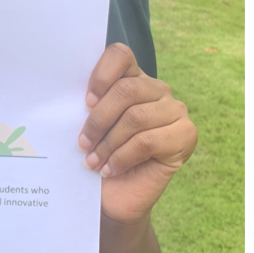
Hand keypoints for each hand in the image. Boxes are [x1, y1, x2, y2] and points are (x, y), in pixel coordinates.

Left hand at [82, 43, 194, 225]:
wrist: (115, 197)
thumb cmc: (100, 157)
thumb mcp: (90, 127)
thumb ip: (89, 105)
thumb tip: (68, 92)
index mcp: (133, 79)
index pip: (120, 55)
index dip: (101, 75)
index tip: (85, 103)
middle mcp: (157, 90)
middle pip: (127, 90)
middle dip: (99, 120)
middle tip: (82, 143)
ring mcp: (175, 112)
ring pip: (136, 117)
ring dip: (108, 143)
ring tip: (93, 161)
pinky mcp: (186, 136)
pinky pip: (148, 141)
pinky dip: (123, 157)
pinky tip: (111, 169)